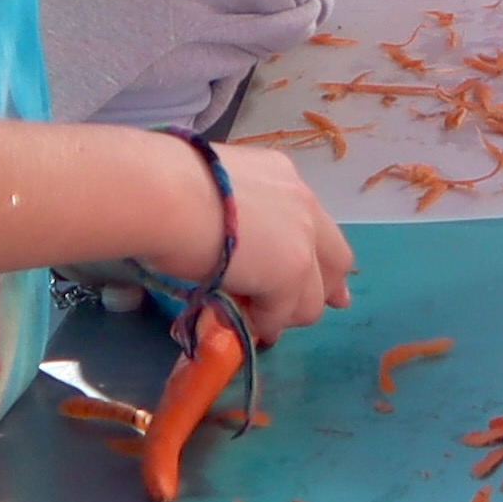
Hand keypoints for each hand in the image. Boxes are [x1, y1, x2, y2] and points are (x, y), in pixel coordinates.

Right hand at [164, 138, 351, 338]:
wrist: (166, 193)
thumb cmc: (168, 185)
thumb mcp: (217, 190)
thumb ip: (238, 214)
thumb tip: (232, 243)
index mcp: (282, 176)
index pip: (313, 221)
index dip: (313, 251)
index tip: (311, 272)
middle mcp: (303, 204)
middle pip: (336, 259)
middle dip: (327, 288)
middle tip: (303, 310)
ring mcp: (302, 241)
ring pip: (312, 298)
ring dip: (283, 312)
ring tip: (253, 318)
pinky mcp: (291, 273)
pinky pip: (282, 314)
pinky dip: (264, 324)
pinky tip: (246, 325)